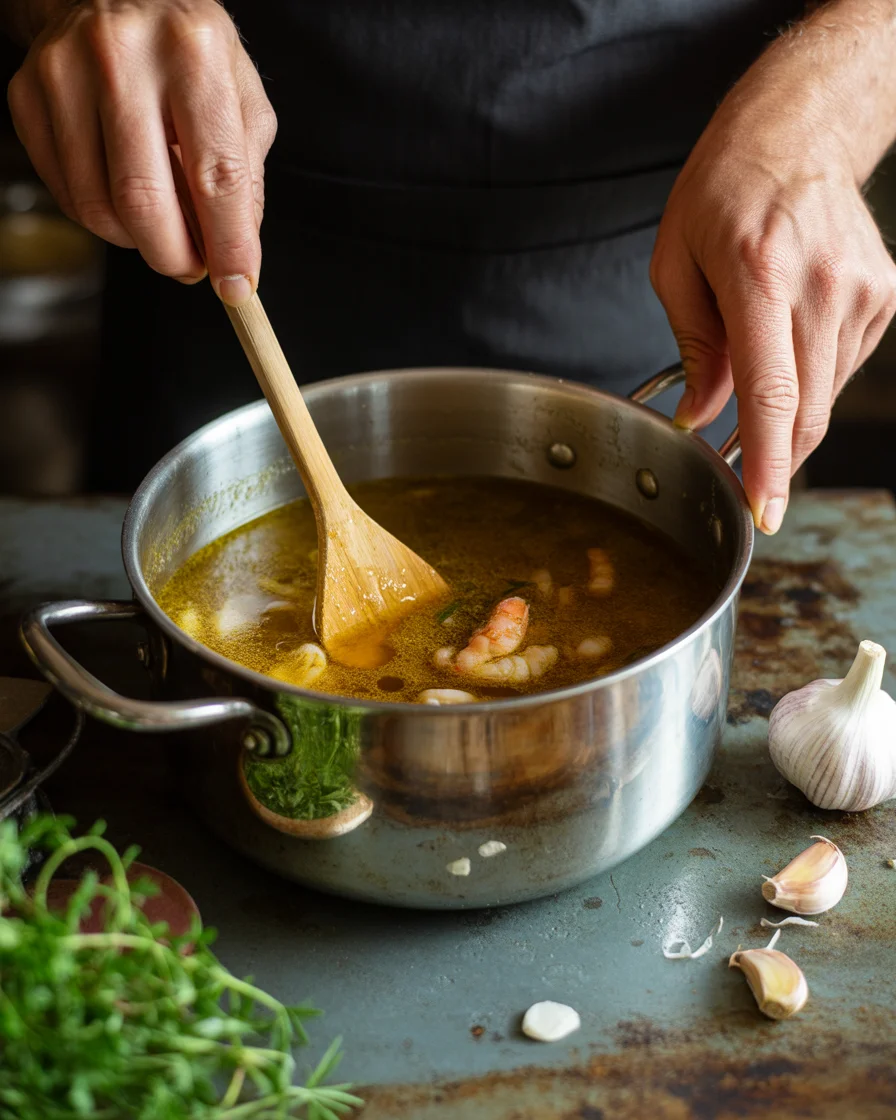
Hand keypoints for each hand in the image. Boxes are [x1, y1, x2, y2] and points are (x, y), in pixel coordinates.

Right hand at [7, 0, 276, 304]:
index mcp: (193, 53)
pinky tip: (123, 196)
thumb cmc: (188, 54)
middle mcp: (123, 55)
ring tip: (162, 224)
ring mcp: (65, 72)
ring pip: (99, 207)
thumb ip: (245, 179)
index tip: (237, 286)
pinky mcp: (28, 95)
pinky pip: (67, 193)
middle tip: (192, 267)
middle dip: (174, 256)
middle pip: (145, 200)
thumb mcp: (242, 100)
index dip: (229, 245)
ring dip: (138, 240)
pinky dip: (103, 217)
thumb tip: (235, 253)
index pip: (216, 176)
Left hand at [651, 62, 895, 532]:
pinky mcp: (884, 295)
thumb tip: (701, 416)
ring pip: (825, 396)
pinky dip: (809, 382)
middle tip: (743, 488)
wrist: (799, 130)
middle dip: (774, 462)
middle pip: (806, 410)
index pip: (771, 392)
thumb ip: (694, 348)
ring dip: (788, 420)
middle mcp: (822, 286)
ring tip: (752, 398)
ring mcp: (863, 291)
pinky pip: (841, 367)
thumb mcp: (676, 264)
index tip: (763, 510)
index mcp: (759, 275)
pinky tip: (787, 353)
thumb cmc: (724, 190)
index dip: (766, 461)